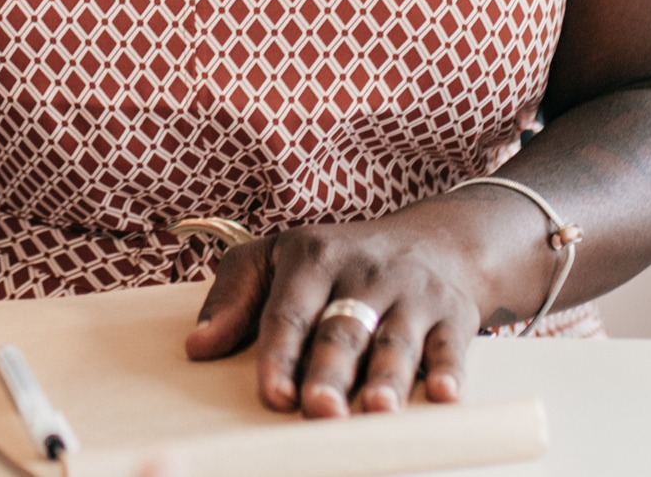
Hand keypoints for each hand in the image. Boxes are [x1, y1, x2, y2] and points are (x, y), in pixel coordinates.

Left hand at [182, 203, 504, 416]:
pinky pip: (452, 346)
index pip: (289, 311)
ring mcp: (411, 294)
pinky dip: (451, 371)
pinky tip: (445, 396)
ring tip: (377, 410)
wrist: (439, 240)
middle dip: (330, 370)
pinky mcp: (452, 316)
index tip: (274, 394)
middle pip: (342, 330)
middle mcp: (364, 274)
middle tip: (319, 408)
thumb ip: (234, 296)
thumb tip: (197, 346)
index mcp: (313, 258)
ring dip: (388, 377)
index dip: (279, 354)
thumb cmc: (341, 260)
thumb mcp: (279, 257)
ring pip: (395, 341)